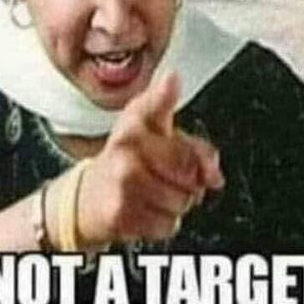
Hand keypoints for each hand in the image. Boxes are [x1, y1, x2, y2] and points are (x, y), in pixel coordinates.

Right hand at [77, 73, 224, 244]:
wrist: (88, 197)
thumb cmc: (130, 163)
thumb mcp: (161, 142)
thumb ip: (197, 150)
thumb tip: (214, 174)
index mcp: (136, 121)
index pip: (157, 102)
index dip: (166, 93)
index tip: (172, 78)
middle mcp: (126, 145)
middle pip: (189, 168)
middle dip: (191, 181)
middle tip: (171, 176)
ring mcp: (121, 179)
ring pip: (183, 201)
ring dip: (177, 204)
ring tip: (155, 194)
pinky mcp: (119, 213)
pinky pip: (168, 224)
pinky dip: (163, 224)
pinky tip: (144, 210)